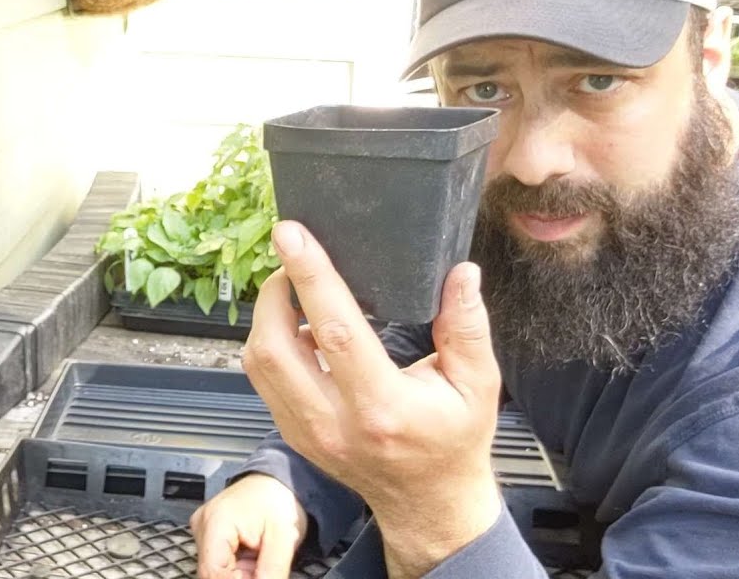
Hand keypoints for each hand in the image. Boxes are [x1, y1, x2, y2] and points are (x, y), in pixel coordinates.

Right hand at [191, 473, 307, 578]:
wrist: (276, 481)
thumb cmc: (278, 499)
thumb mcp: (283, 537)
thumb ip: (273, 570)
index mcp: (216, 521)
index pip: (213, 572)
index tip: (258, 577)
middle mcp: (202, 525)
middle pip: (213, 572)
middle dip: (242, 577)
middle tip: (262, 568)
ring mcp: (203, 530)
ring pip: (217, 570)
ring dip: (241, 574)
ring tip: (259, 558)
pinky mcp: (208, 536)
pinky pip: (220, 564)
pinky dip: (238, 568)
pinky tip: (252, 557)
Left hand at [241, 221, 502, 577]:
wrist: (428, 502)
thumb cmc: (453, 440)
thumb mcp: (478, 384)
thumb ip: (467, 326)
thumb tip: (461, 273)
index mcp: (382, 407)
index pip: (335, 330)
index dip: (310, 276)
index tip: (292, 235)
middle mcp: (334, 423)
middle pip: (275, 347)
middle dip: (274, 291)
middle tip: (293, 258)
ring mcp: (306, 432)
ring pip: (259, 363)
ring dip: (267, 316)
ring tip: (294, 289)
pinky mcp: (292, 433)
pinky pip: (263, 380)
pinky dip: (270, 344)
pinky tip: (297, 326)